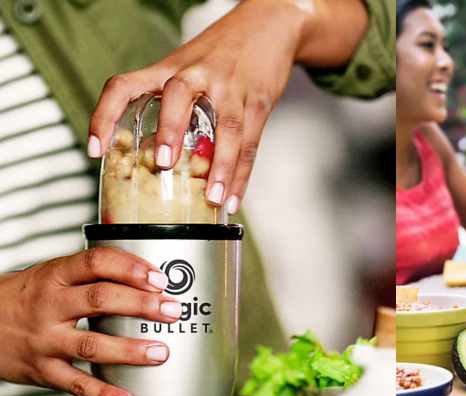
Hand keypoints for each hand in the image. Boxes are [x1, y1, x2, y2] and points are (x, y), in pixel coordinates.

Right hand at [0, 248, 182, 395]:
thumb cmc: (27, 296)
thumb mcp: (54, 274)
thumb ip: (94, 274)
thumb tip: (149, 277)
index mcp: (56, 275)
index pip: (96, 263)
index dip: (130, 268)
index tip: (158, 278)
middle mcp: (50, 305)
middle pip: (100, 300)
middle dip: (141, 305)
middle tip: (171, 311)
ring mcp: (45, 339)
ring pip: (91, 344)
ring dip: (129, 350)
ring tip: (160, 352)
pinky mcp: (42, 370)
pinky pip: (75, 384)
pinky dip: (102, 394)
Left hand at [87, 0, 367, 214]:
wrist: (268, 25)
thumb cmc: (222, 54)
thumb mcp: (187, 68)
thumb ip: (171, 106)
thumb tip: (154, 158)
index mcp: (169, 68)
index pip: (125, 86)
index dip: (104, 115)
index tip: (96, 149)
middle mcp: (197, 73)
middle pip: (179, 94)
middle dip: (171, 129)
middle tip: (165, 163)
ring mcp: (231, 87)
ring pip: (227, 126)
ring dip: (220, 166)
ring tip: (213, 198)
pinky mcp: (259, 100)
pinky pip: (251, 141)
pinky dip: (242, 174)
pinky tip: (234, 197)